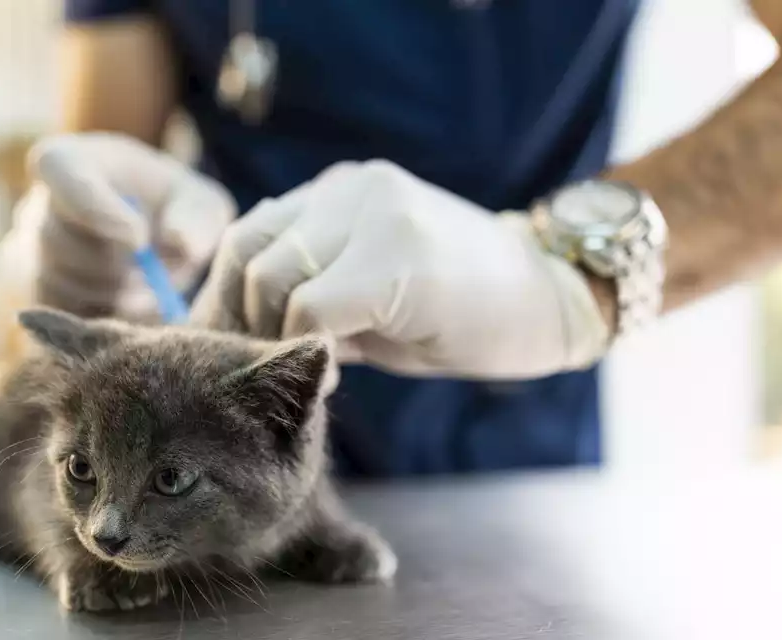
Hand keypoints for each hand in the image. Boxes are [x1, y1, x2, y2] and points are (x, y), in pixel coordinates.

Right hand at [0, 132, 234, 320]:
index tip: (140, 240)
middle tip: (158, 282)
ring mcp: (27, 251)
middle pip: (56, 239)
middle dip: (114, 268)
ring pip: (54, 282)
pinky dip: (98, 319)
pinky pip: (55, 314)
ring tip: (150, 293)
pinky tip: (129, 309)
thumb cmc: (175, 210)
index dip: (97, 209)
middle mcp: (37, 204)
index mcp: (72, 160)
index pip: (57, 168)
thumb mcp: (201, 205)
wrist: (156, 241)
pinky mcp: (35, 295)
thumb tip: (182, 243)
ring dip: (110, 297)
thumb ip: (198, 219)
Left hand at [189, 160, 610, 379]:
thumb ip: (313, 294)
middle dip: (242, 320)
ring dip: (276, 335)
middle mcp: (351, 190)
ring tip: (308, 369)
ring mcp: (375, 215)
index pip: (249, 235)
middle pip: (247, 252)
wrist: (553, 303)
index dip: (228, 299)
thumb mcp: (375, 293)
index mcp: (342, 191)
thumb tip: (240, 336)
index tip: (235, 350)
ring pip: (271, 279)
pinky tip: (336, 375)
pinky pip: (311, 308)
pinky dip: (308, 348)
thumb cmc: (464, 309)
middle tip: (263, 369)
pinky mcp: (395, 257)